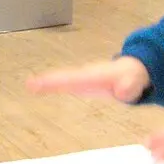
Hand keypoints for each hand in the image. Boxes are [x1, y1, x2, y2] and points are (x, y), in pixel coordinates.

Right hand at [27, 56, 150, 103]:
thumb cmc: (133, 76)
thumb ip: (130, 85)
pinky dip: (51, 84)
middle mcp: (86, 74)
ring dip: (46, 82)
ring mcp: (82, 77)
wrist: (134, 70)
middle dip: (48, 80)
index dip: (59, 81)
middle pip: (64, 76)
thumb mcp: (134, 81)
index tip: (41, 82)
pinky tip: (37, 87)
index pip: (75, 78)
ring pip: (62, 78)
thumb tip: (123, 93)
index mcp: (96, 75)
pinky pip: (64, 82)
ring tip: (29, 84)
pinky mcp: (82, 82)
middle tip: (29, 84)